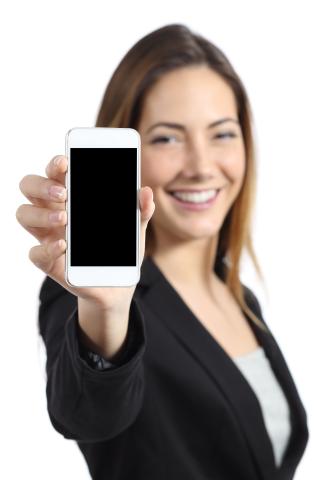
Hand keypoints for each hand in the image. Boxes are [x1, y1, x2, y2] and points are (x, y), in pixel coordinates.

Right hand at [16, 155, 154, 313]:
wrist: (117, 284)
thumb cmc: (120, 249)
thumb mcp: (134, 228)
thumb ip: (140, 210)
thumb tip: (146, 192)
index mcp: (72, 198)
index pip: (55, 173)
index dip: (55, 164)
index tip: (66, 162)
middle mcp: (53, 212)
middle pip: (30, 187)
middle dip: (41, 184)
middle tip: (64, 193)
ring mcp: (48, 236)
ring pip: (24, 214)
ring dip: (41, 213)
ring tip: (64, 217)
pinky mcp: (49, 261)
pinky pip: (35, 252)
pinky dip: (47, 248)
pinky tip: (64, 245)